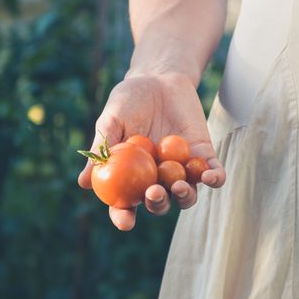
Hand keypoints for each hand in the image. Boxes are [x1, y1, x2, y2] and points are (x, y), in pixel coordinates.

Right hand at [76, 72, 226, 230]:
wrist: (158, 78)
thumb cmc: (128, 101)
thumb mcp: (111, 122)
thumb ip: (102, 150)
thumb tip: (83, 183)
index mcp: (130, 178)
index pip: (125, 204)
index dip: (124, 217)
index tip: (125, 221)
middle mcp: (156, 179)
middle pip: (159, 204)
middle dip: (157, 204)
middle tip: (154, 193)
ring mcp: (181, 170)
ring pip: (186, 196)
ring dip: (185, 197)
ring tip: (179, 186)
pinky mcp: (203, 156)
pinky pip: (212, 174)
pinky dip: (214, 178)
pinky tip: (211, 177)